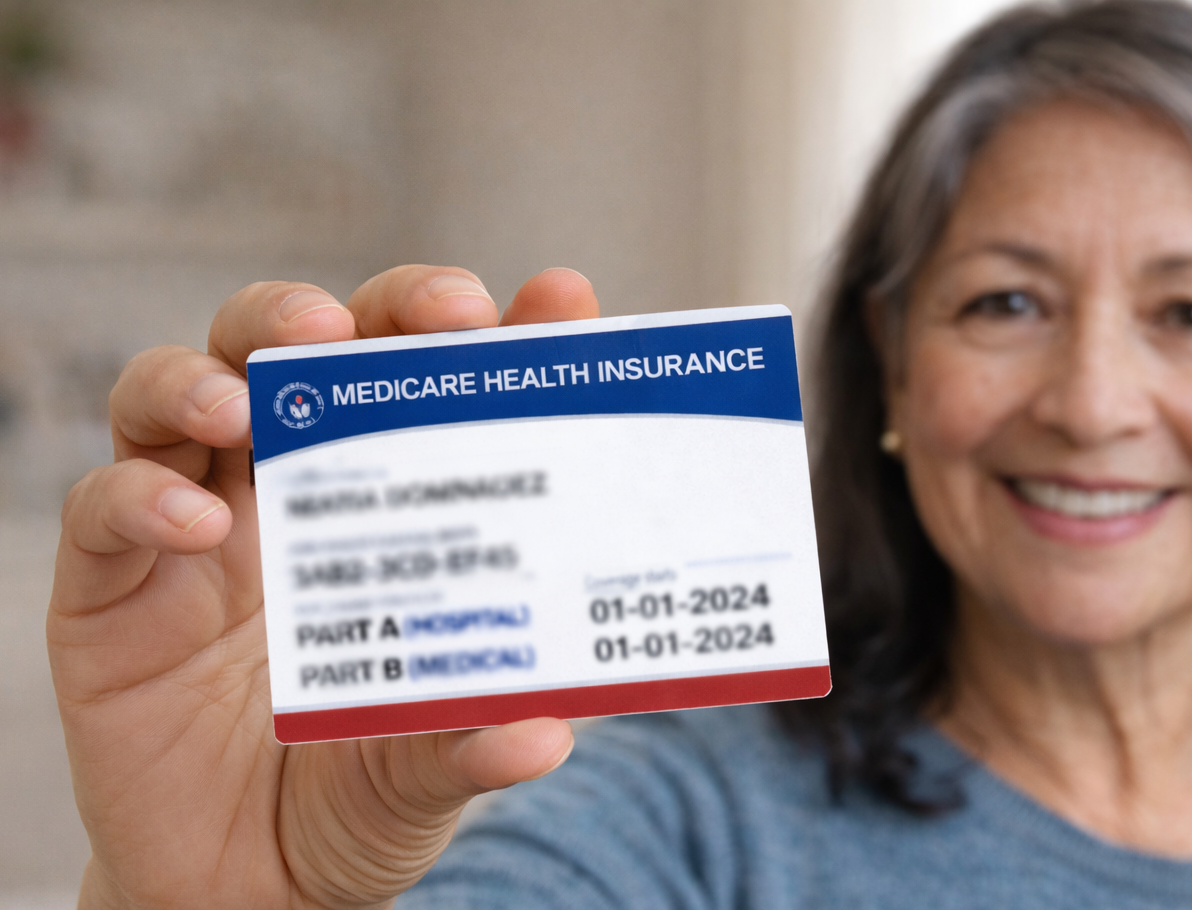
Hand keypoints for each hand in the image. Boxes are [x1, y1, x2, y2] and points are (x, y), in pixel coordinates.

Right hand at [48, 266, 597, 909]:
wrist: (245, 886)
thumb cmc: (354, 797)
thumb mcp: (428, 767)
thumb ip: (472, 741)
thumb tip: (547, 732)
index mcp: (381, 510)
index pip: (425, 387)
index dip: (482, 337)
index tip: (558, 302)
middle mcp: (286, 494)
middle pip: (302, 348)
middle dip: (360, 311)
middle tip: (426, 314)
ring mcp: (193, 530)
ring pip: (181, 390)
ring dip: (219, 372)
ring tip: (255, 401)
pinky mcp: (111, 587)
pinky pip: (103, 507)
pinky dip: (140, 497)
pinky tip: (194, 524)